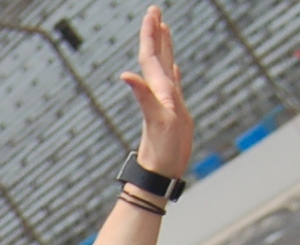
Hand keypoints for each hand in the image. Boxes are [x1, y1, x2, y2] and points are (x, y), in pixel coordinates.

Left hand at [123, 6, 193, 174]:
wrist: (160, 174)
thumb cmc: (161, 151)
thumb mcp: (157, 121)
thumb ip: (143, 97)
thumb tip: (126, 75)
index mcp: (156, 91)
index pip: (151, 56)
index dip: (150, 34)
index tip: (152, 13)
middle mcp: (159, 93)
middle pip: (156, 56)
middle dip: (155, 33)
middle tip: (155, 10)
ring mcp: (166, 101)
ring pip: (164, 67)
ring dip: (164, 47)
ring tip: (163, 28)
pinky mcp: (173, 111)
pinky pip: (172, 85)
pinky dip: (172, 71)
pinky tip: (173, 66)